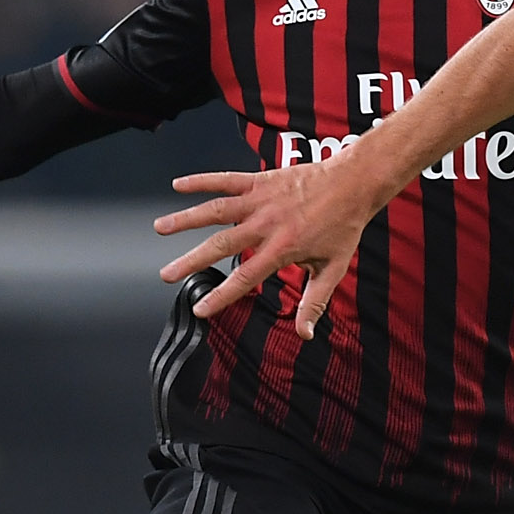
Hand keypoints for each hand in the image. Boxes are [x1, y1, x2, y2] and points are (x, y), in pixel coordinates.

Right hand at [155, 163, 366, 332]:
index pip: (245, 277)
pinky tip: (179, 185)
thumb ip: (314, 302)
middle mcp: (266, 225)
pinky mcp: (260, 180)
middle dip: (191, 261)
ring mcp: (260, 200)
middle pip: (220, 245)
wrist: (353, 183)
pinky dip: (202, 180)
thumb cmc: (343, 226)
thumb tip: (305, 333)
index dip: (221, 296)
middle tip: (167, 274)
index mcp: (282, 249)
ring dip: (186, 219)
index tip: (200, 309)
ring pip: (216, 210)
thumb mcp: (333, 269)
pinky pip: (226, 179)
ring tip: (160, 228)